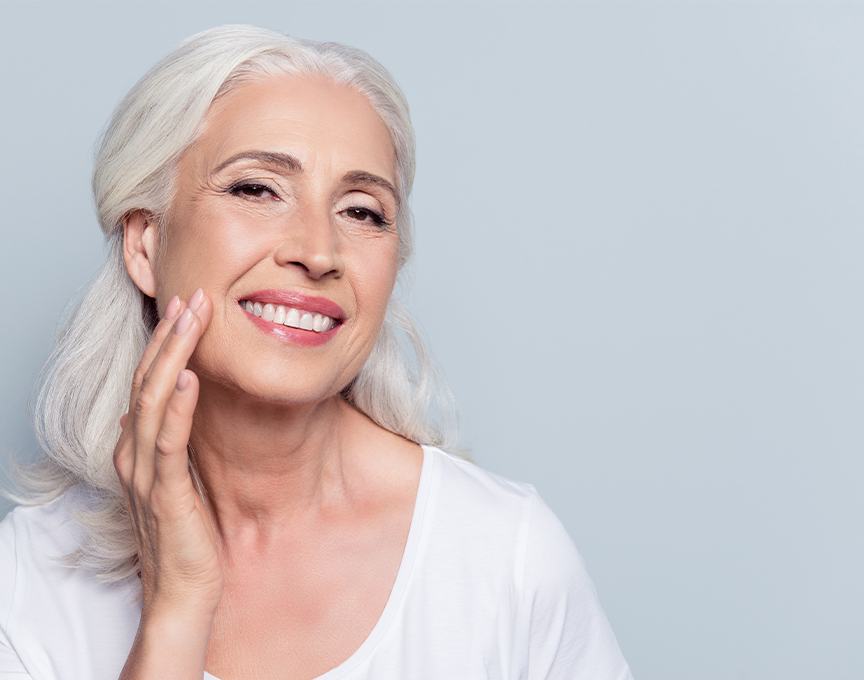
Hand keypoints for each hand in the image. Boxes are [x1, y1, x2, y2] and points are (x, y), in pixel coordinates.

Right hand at [112, 288, 223, 619]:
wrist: (182, 591)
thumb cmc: (186, 533)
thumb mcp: (179, 477)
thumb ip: (171, 443)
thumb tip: (169, 409)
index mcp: (138, 448)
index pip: (147, 382)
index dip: (165, 342)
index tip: (188, 307)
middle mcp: (134, 454)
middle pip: (147, 380)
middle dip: (171, 335)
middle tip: (194, 296)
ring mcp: (146, 472)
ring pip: (153, 400)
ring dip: (173, 354)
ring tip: (192, 317)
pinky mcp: (165, 492)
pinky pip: (168, 441)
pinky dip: (177, 406)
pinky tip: (188, 376)